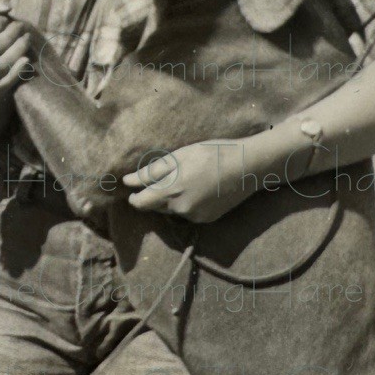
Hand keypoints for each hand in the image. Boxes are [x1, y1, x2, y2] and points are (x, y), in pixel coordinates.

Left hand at [122, 140, 254, 223]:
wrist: (247, 166)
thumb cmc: (211, 154)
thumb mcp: (179, 156)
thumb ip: (151, 172)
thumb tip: (127, 181)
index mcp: (170, 191)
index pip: (140, 203)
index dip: (134, 197)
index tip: (133, 189)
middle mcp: (180, 209)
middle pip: (155, 207)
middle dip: (154, 196)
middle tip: (163, 179)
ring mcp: (195, 217)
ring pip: (172, 210)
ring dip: (171, 200)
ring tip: (186, 180)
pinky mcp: (207, 219)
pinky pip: (188, 213)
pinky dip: (187, 203)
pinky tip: (198, 189)